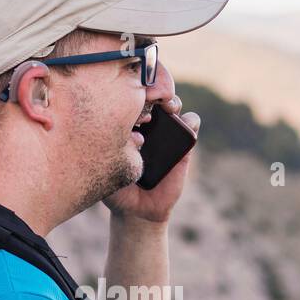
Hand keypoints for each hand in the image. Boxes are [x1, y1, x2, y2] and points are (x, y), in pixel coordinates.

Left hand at [104, 91, 199, 224]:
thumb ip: (111, 153)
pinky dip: (190, 121)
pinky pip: (192, 124)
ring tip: (167, 108)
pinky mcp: (184, 144)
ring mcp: (165, 132)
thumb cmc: (116, 189)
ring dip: (172, 101)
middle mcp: (145, 123)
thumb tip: (122, 135)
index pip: (128, 97)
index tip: (126, 100)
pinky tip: (183, 126)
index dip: (129, 92)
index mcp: (124, 124)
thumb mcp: (107, 171)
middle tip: (148, 98)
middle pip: (152, 93)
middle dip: (151, 89)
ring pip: (173, 103)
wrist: (137, 210)